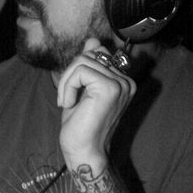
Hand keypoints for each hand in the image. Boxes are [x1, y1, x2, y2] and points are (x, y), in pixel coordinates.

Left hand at [57, 38, 135, 170]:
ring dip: (66, 82)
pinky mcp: (109, 88)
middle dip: (69, 75)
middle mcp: (126, 81)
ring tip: (67, 103)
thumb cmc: (80, 126)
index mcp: (122, 81)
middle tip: (66, 99)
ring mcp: (120, 84)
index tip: (73, 92)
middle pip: (89, 54)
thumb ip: (88, 65)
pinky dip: (67, 86)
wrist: (83, 151)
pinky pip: (80, 70)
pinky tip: (69, 104)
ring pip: (82, 61)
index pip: (98, 52)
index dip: (79, 68)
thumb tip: (92, 40)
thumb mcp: (81, 89)